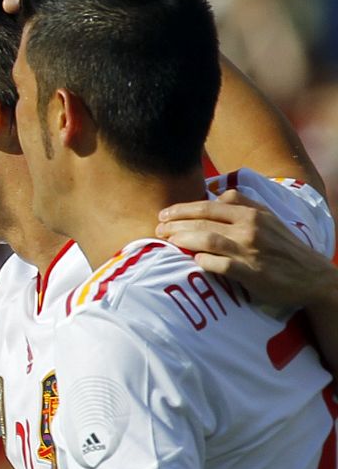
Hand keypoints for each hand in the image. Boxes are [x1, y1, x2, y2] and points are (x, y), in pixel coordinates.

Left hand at [158, 188, 337, 310]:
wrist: (310, 275)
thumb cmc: (283, 245)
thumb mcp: (268, 218)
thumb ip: (243, 204)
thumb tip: (217, 193)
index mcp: (252, 214)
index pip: (209, 206)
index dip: (182, 209)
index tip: (163, 214)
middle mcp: (250, 229)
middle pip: (203, 222)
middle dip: (175, 225)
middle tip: (157, 229)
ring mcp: (249, 251)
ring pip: (207, 240)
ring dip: (182, 240)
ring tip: (167, 241)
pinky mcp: (251, 274)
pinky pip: (220, 265)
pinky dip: (204, 262)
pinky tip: (193, 261)